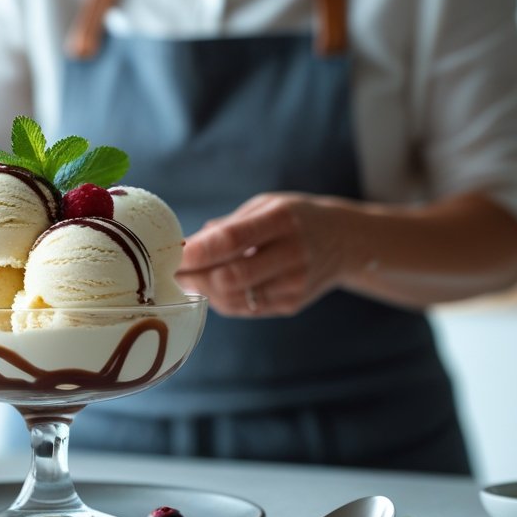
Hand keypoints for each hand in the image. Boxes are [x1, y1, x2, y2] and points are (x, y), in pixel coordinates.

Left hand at [176, 193, 351, 317]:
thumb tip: (185, 246)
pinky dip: (223, 300)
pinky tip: (216, 287)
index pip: (231, 240)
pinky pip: (245, 308)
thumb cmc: (293, 219)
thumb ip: (227, 227)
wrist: (344, 241)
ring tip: (191, 279)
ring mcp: (294, 283)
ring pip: (234, 299)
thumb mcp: (265, 207)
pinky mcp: (292, 304)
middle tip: (172, 272)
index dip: (197, 252)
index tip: (172, 254)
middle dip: (194, 277)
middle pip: (230, 277)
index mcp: (281, 220)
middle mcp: (291, 253)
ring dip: (205, 291)